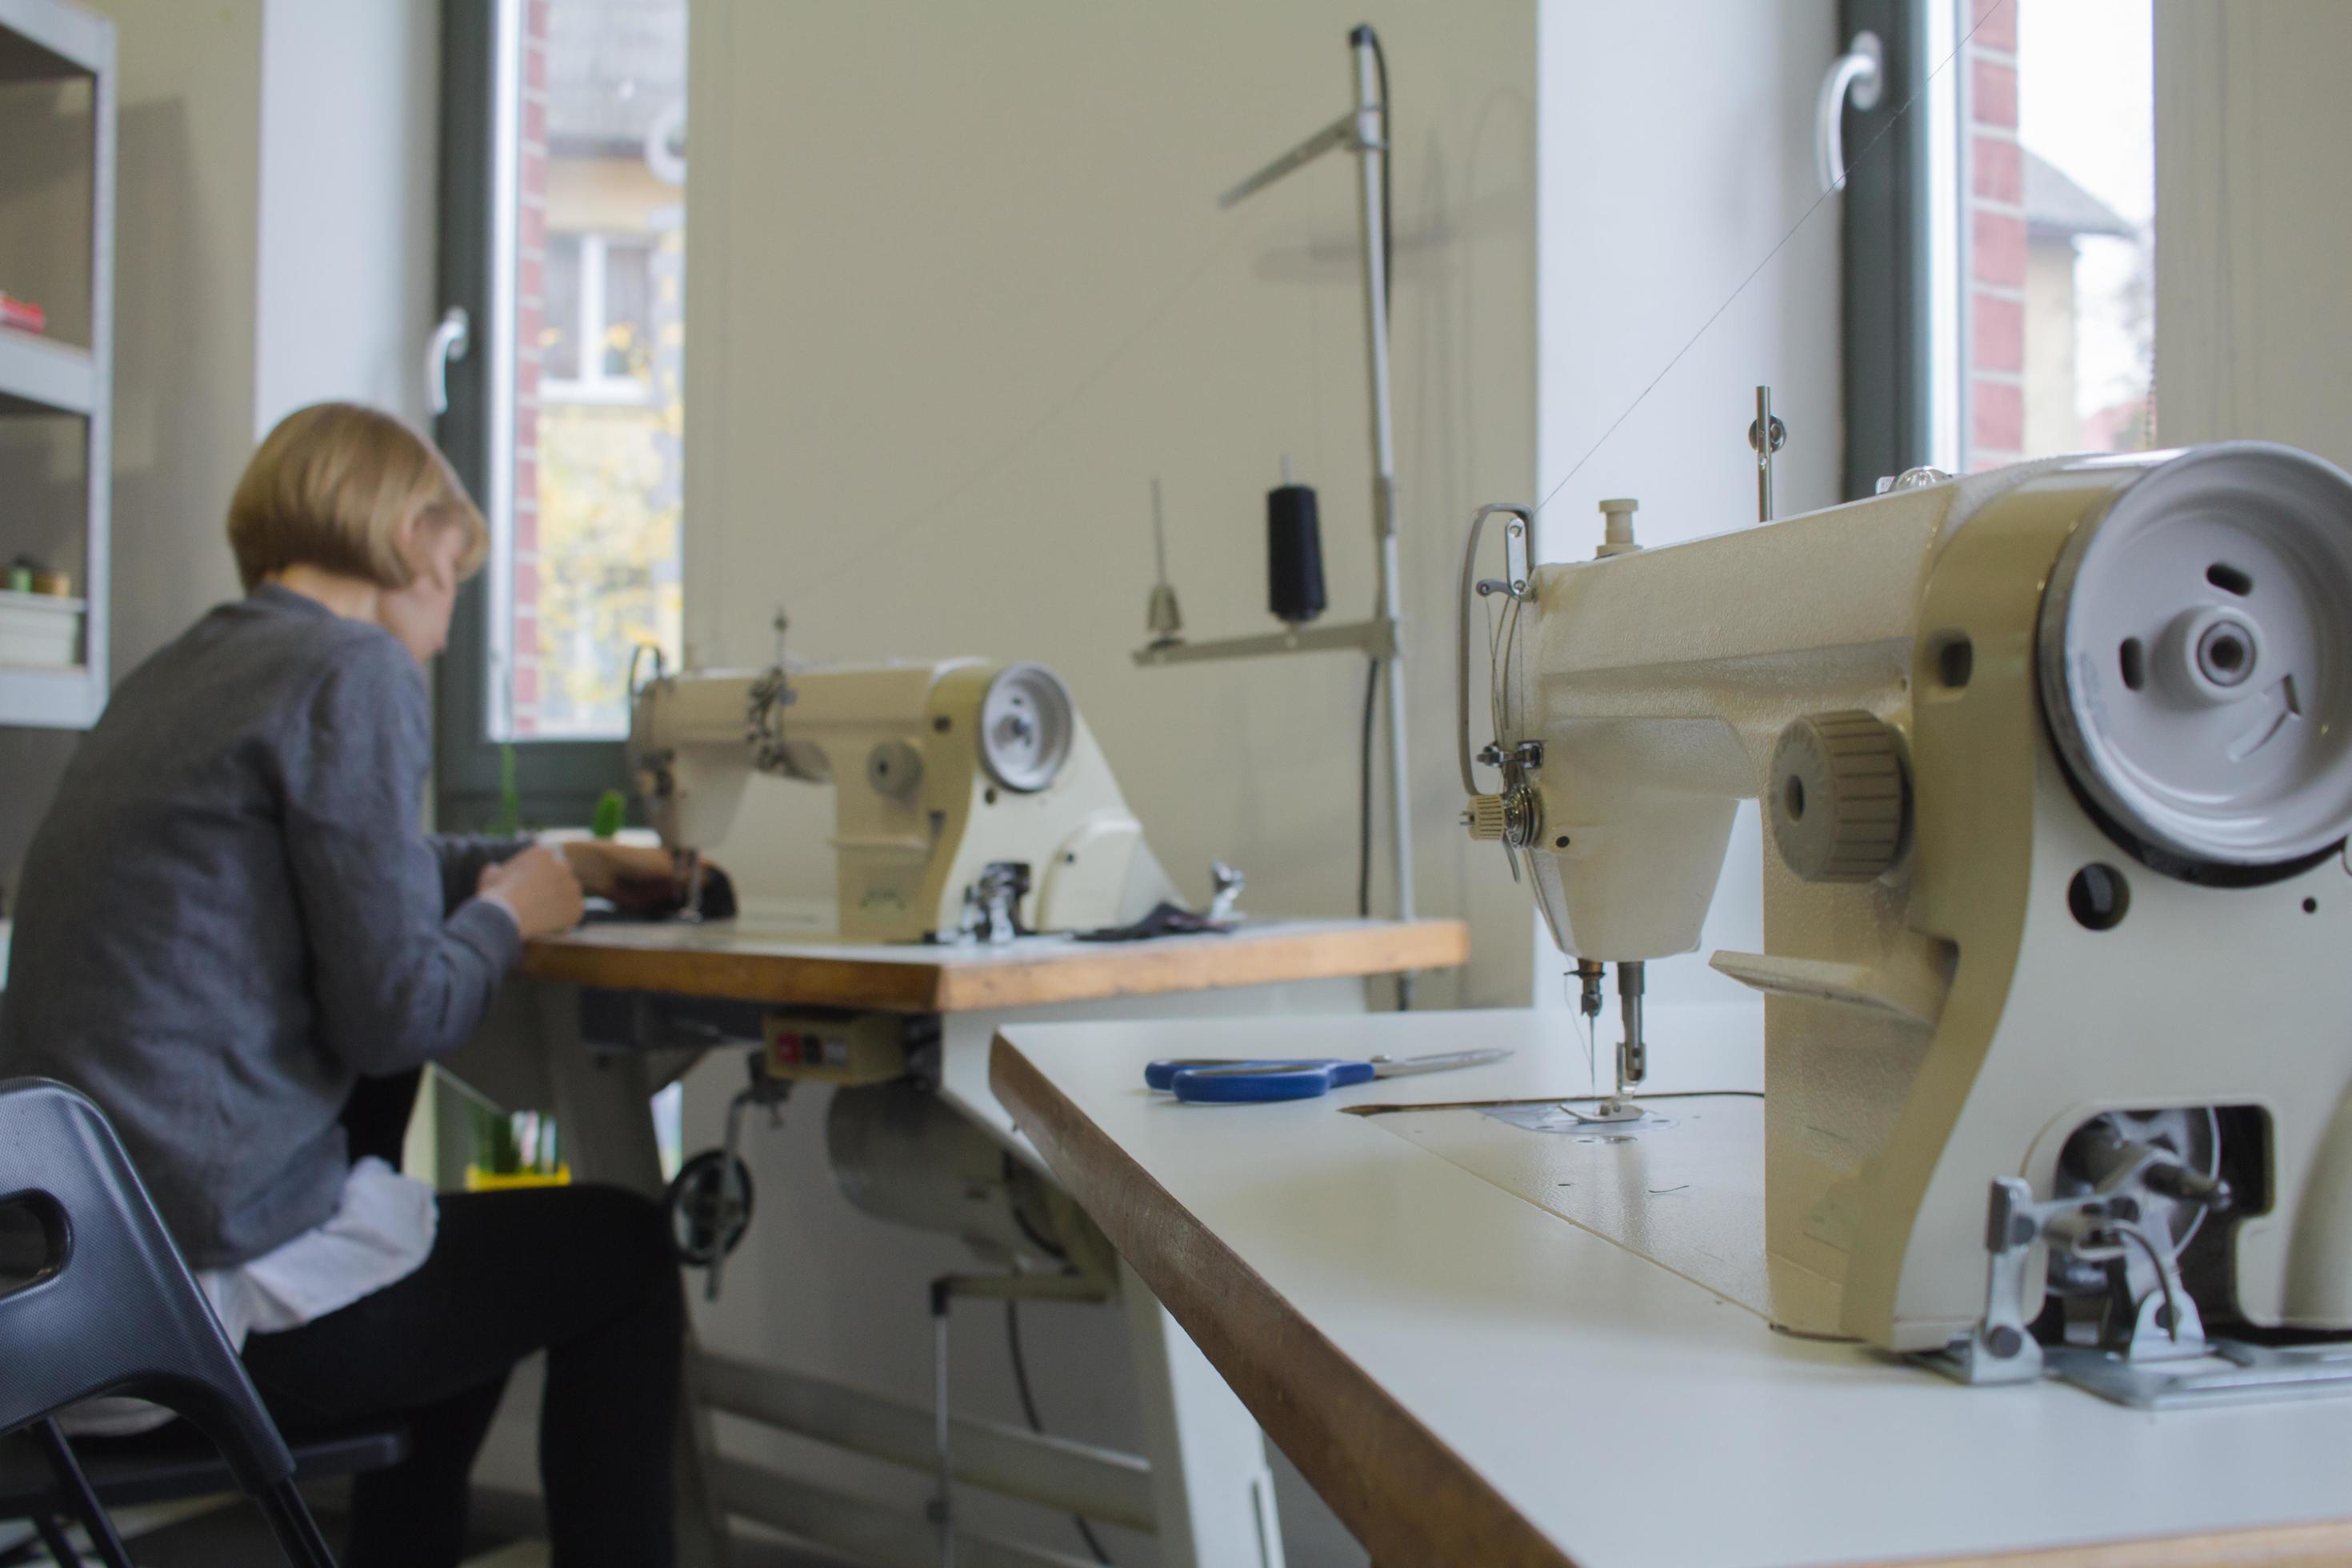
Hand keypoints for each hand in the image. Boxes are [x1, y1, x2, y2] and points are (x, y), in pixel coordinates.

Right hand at [478, 845, 585, 937]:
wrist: (504, 915)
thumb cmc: (494, 894)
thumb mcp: (490, 875)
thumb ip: (496, 869)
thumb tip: (495, 869)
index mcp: (542, 853)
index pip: (547, 861)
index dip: (539, 874)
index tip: (530, 886)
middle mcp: (561, 866)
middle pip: (561, 874)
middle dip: (552, 885)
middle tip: (539, 899)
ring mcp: (571, 887)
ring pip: (570, 892)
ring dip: (560, 900)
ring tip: (543, 912)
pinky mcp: (575, 907)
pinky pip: (575, 910)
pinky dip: (566, 917)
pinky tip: (551, 922)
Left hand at [560, 840, 713, 915]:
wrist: (603, 872)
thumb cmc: (634, 860)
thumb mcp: (664, 866)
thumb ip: (687, 875)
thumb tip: (711, 880)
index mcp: (676, 858)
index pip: (701, 866)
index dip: (713, 875)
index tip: (727, 886)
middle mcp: (671, 873)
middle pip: (694, 885)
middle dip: (706, 894)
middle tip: (723, 905)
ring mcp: (662, 889)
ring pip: (683, 899)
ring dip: (694, 906)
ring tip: (711, 916)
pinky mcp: (652, 903)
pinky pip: (669, 910)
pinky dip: (679, 915)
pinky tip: (690, 921)